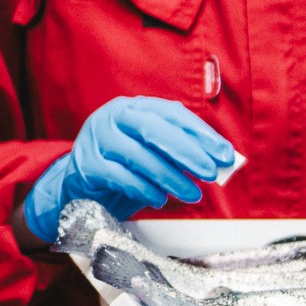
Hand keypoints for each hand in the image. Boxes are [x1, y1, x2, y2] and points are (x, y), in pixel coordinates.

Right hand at [23, 96, 237, 242]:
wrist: (80, 183)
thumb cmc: (124, 165)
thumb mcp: (154, 153)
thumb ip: (183, 153)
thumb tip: (222, 161)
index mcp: (134, 107)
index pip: (172, 113)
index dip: (201, 134)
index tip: (225, 154)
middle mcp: (112, 116)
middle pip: (153, 129)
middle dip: (187, 151)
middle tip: (211, 172)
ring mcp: (96, 139)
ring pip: (138, 155)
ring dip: (170, 177)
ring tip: (192, 194)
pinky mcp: (86, 165)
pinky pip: (121, 177)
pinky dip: (145, 189)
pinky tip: (160, 199)